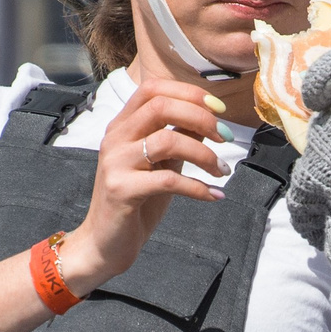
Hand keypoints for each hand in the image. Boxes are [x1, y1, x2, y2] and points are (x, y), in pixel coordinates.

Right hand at [57, 79, 230, 292]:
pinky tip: (213, 196)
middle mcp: (115, 138)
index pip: (152, 88)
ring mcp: (115, 163)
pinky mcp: (121, 190)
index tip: (218, 108)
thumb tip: (210, 118)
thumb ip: (179, 137)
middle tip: (225, 138)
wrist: (105, 243)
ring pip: (168, 140)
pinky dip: (198, 188)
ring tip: (221, 170)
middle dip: (201, 117)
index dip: (189, 92)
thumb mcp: (162, 164)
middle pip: (160, 106)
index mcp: (122, 125)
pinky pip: (168, 181)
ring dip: (204, 154)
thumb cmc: (137, 201)